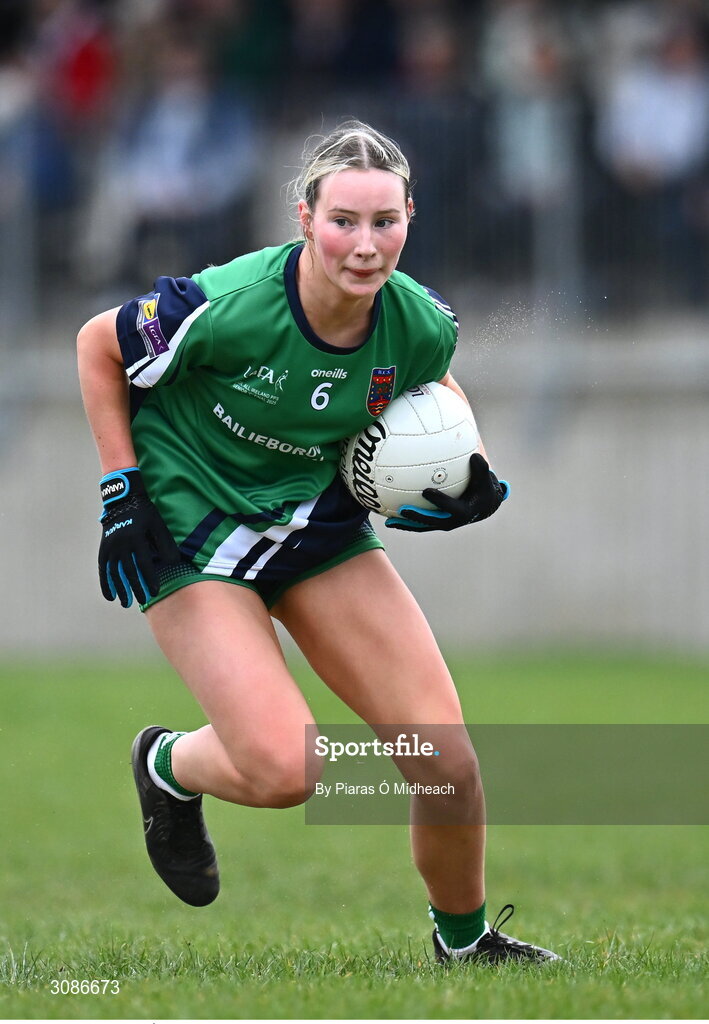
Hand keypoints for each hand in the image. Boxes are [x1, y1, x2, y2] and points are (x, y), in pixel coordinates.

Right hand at [98, 467, 180, 606]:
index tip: (155, 592)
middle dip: (136, 587)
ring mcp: (110, 546)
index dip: (149, 579)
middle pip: (128, 571)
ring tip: (126, 603)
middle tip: (143, 600)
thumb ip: (165, 543)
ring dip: (120, 589)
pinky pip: (103, 569)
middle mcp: (121, 543)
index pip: (144, 564)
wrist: (123, 501)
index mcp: (136, 537)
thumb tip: (173, 562)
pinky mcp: (103, 549)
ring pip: (114, 572)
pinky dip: (106, 583)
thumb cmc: (145, 514)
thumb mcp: (158, 524)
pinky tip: (110, 596)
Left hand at [385, 453, 509, 531]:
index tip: (426, 491)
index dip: (438, 500)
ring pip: (422, 526)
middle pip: (431, 521)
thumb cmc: (483, 489)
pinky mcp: (436, 523)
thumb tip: (475, 455)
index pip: (449, 507)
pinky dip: (406, 521)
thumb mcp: (485, 479)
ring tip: (389, 522)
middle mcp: (451, 521)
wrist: (483, 506)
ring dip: (406, 524)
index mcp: (463, 512)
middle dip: (417, 517)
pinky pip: (419, 523)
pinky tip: (390, 515)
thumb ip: (481, 468)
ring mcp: (442, 524)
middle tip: (403, 510)